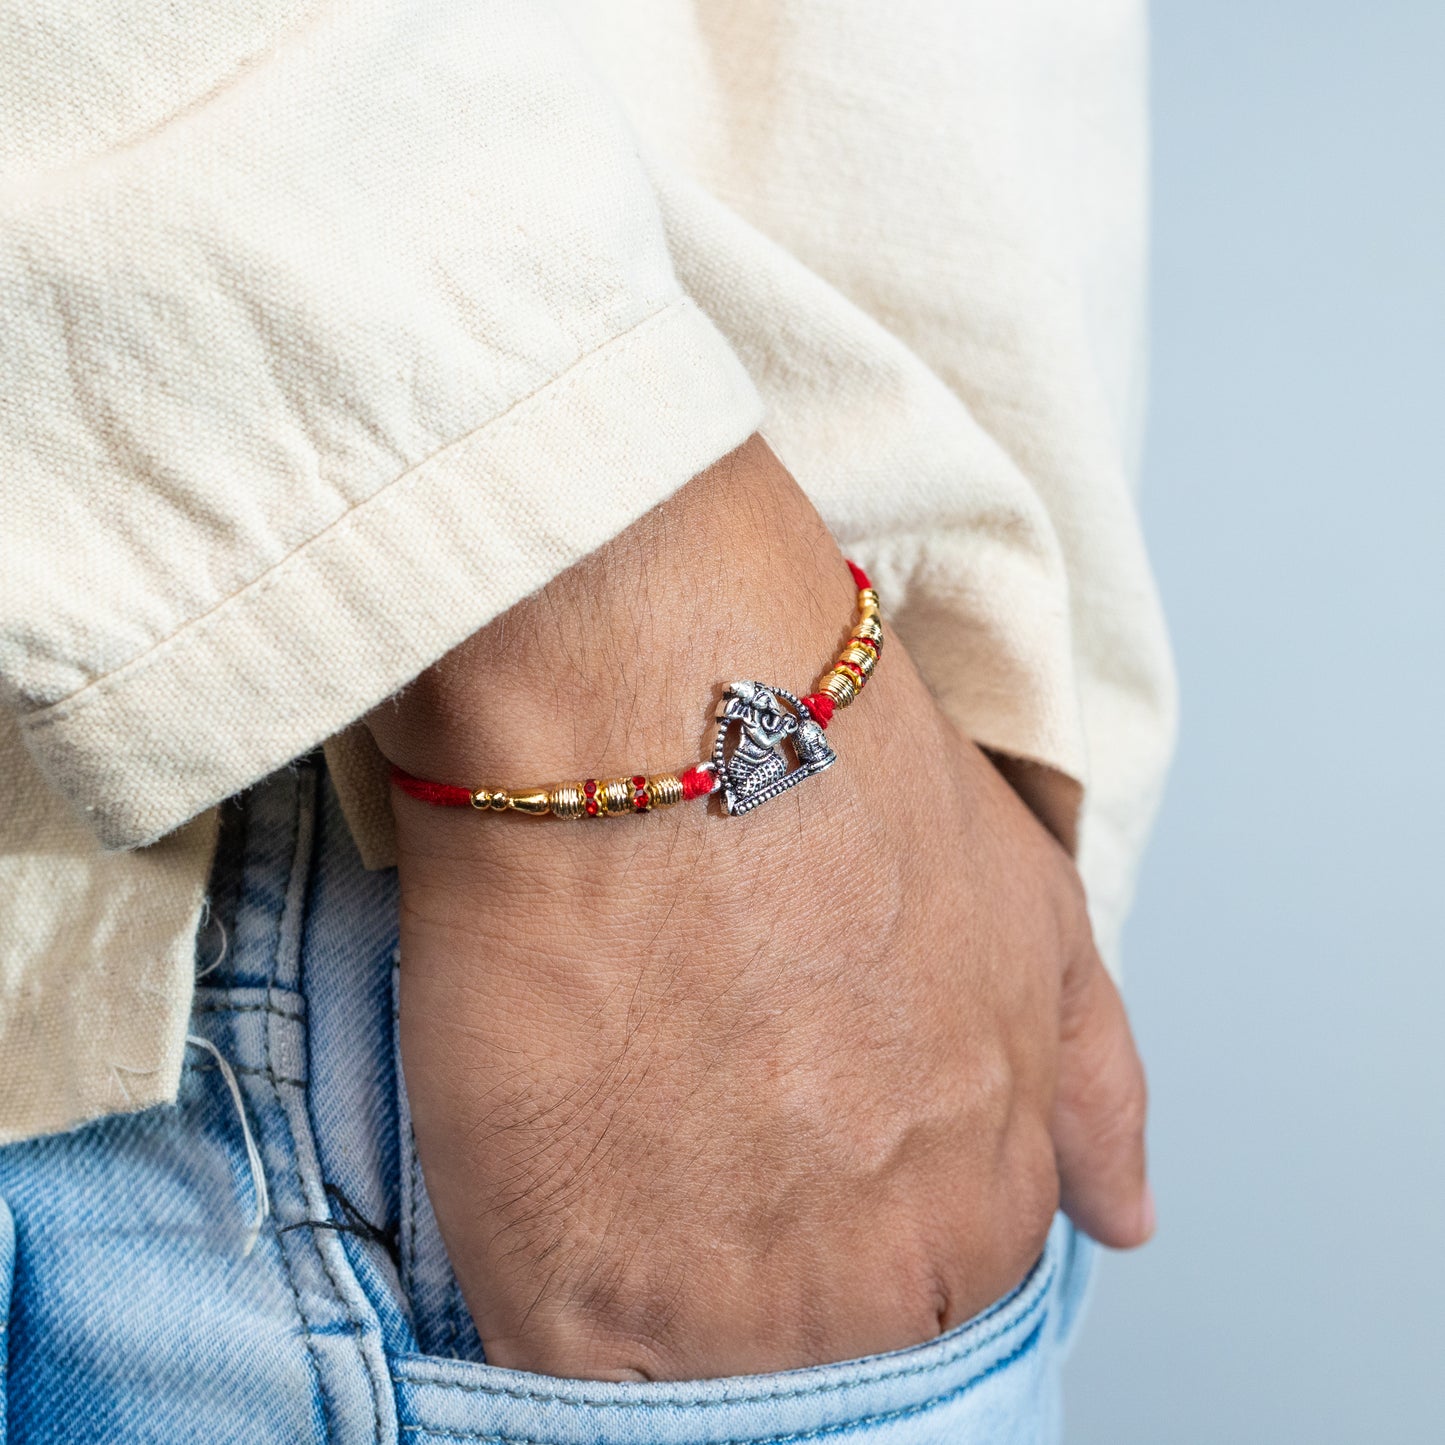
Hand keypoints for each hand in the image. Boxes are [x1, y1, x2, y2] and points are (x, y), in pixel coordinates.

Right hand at [367, 436, 1151, 1379]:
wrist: (663, 696)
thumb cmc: (839, 773)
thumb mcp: (1028, 906)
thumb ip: (1087, 1077)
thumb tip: (1118, 1209)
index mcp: (993, 1193)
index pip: (941, 1297)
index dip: (847, 1227)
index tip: (783, 1164)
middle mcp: (888, 1276)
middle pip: (826, 1347)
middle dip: (760, 1263)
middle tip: (688, 1133)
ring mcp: (734, 1305)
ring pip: (703, 1377)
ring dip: (660, 1288)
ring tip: (616, 1140)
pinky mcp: (575, 1295)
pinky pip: (573, 1378)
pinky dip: (562, 1313)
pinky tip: (547, 1200)